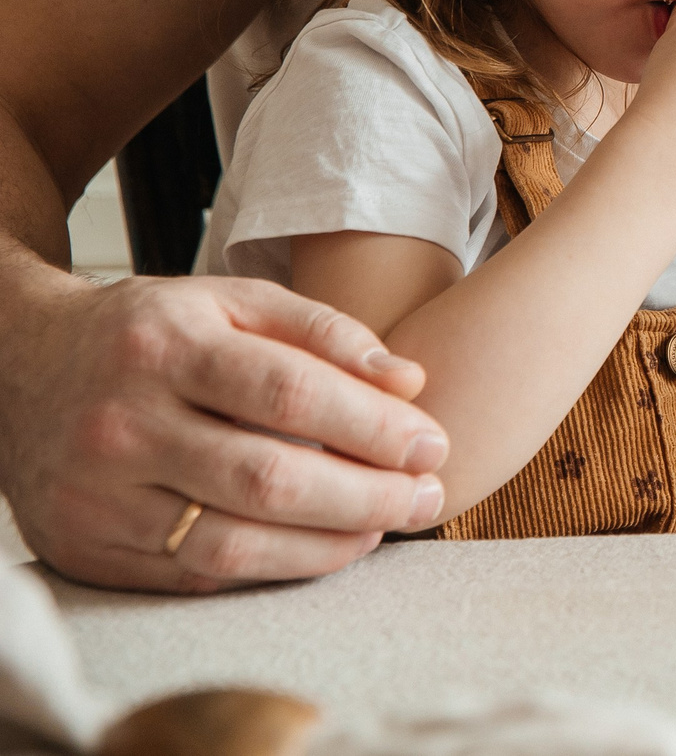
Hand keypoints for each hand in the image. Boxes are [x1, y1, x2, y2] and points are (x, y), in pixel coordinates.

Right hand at [0, 267, 448, 590]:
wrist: (23, 366)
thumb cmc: (152, 332)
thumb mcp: (231, 302)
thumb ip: (323, 332)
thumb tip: (410, 382)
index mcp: (164, 347)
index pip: (290, 395)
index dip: (373, 427)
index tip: (433, 445)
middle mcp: (122, 423)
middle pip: (267, 479)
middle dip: (366, 496)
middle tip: (426, 497)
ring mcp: (96, 494)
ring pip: (230, 542)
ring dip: (326, 546)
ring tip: (383, 528)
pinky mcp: (85, 548)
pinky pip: (193, 575)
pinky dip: (269, 568)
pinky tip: (319, 549)